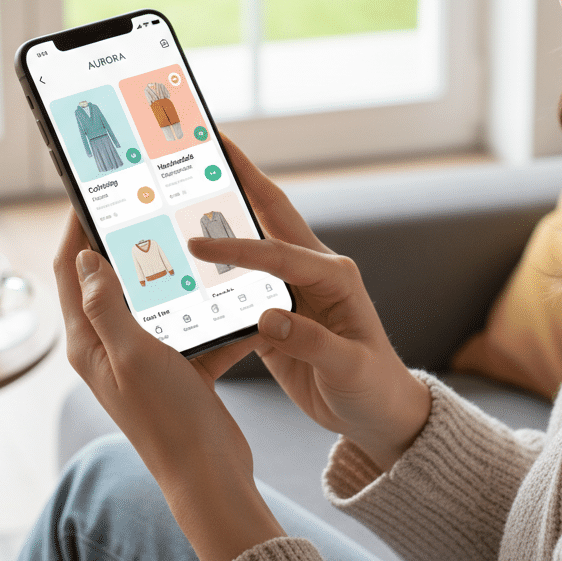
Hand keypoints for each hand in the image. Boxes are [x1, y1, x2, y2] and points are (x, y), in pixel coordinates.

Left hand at [53, 211, 284, 560]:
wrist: (210, 472)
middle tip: (145, 203)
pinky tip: (230, 292)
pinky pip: (189, 325)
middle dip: (123, 240)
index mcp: (90, 341)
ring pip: (153, 298)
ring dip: (169, 271)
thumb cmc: (167, 416)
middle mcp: (110, 346)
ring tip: (189, 237)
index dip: (74, 227)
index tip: (90, 192)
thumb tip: (83, 257)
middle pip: (108, 279)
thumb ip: (106, 305)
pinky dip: (206, 310)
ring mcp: (144, 356)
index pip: (70, 270)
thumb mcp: (133, 353)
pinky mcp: (176, 366)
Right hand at [189, 136, 431, 470]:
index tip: (198, 245)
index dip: (239, 248)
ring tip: (184, 191)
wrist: (377, 414)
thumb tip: (266, 319)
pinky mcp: (274, 312)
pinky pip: (240, 284)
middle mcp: (312, 272)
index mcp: (334, 275)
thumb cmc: (373, 387)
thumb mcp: (350, 369)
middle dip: (241, 179)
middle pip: (270, 215)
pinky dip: (215, 268)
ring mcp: (291, 289)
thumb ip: (311, 342)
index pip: (279, 254)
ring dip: (222, 216)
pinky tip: (185, 259)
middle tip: (209, 145)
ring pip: (252, 241)